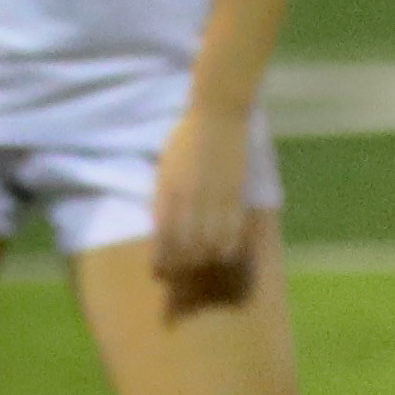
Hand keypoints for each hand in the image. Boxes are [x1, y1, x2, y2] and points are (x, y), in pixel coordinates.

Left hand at [148, 105, 256, 296]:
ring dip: (205, 259)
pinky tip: (225, 253)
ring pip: (210, 242)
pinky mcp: (235, 192)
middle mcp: (189, 199)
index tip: (158, 274)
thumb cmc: (184, 139)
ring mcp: (214, 197)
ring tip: (202, 269)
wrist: (216, 115)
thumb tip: (160, 227)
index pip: (162, 238)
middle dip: (182, 267)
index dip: (161, 260)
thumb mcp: (163, 169)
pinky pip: (233, 227)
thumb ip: (162, 198)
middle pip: (186, 246)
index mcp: (167, 192)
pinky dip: (229, 244)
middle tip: (180, 278)